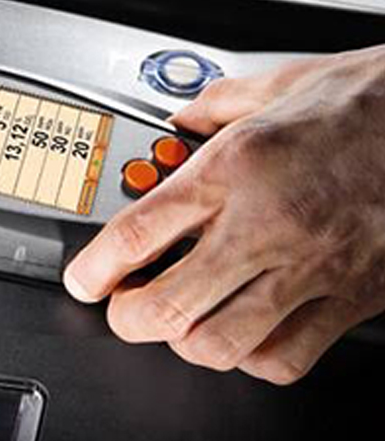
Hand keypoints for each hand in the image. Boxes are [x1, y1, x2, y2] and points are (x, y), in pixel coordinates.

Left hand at [64, 45, 384, 383]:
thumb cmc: (369, 102)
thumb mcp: (278, 83)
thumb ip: (217, 105)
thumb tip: (183, 118)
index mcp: (234, 170)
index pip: (137, 235)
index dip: (94, 270)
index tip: (83, 280)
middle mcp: (264, 226)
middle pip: (166, 305)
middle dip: (127, 318)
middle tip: (122, 308)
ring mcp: (308, 269)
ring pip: (220, 343)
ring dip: (183, 341)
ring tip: (177, 322)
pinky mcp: (349, 297)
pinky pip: (285, 356)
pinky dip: (250, 357)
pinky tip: (242, 334)